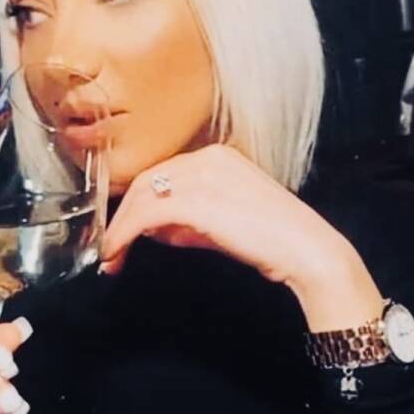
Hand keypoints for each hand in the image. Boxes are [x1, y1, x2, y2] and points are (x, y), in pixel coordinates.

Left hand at [101, 145, 383, 329]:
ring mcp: (202, 176)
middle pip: (147, 182)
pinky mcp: (197, 199)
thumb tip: (155, 229)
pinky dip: (124, 234)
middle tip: (107, 248)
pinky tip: (117, 253)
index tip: (121, 231)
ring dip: (119, 229)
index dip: (136, 204)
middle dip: (122, 218)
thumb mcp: (223, 223)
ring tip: (110, 256)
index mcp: (217, 157)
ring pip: (141, 197)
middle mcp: (208, 159)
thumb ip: (189, 221)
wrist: (305, 250)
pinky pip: (145, 215)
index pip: (162, 175)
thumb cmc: (272, 241)